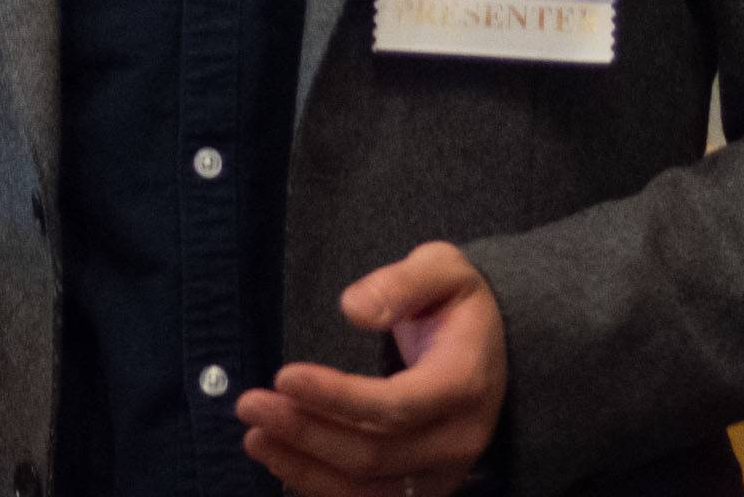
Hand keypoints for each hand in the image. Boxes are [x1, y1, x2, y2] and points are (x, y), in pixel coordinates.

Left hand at [236, 240, 506, 496]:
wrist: (495, 346)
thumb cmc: (458, 302)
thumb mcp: (441, 268)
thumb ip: (401, 283)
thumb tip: (352, 307)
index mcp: (463, 384)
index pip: (394, 406)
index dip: (336, 397)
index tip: (283, 375)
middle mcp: (457, 441)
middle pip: (372, 453)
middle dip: (305, 431)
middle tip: (249, 404)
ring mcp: (442, 474)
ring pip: (366, 488)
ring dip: (304, 467)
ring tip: (254, 437)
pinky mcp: (423, 489)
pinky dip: (321, 488)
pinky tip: (282, 462)